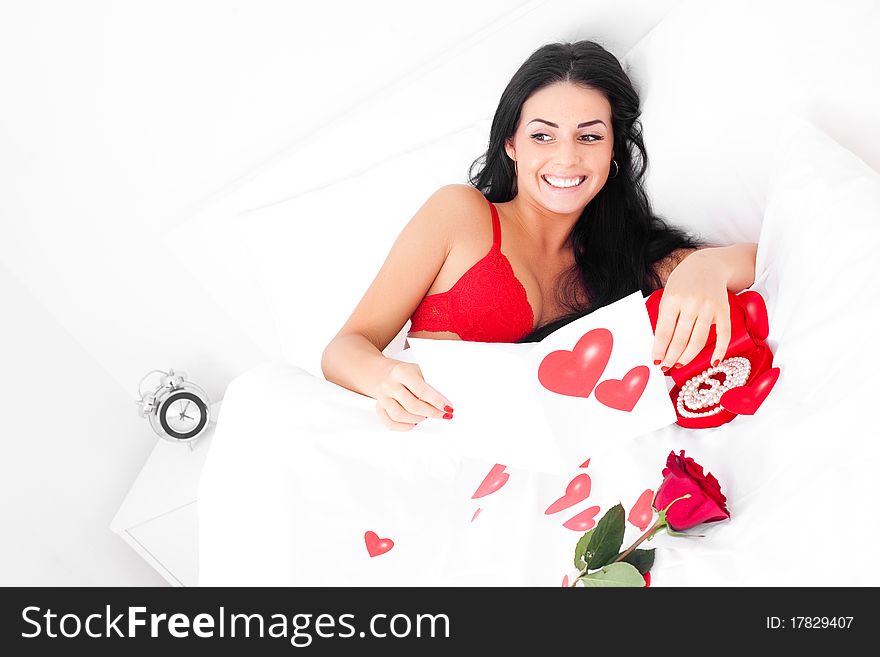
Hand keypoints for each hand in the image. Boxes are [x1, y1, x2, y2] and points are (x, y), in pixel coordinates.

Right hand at [375, 361, 453, 430]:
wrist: (387, 374)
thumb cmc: (408, 374)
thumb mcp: (420, 371)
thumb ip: (431, 383)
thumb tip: (446, 401)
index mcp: (401, 371)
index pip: (420, 390)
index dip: (436, 401)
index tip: (447, 407)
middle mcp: (389, 385)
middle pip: (411, 405)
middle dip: (430, 412)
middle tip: (441, 414)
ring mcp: (382, 398)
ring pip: (399, 416)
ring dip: (417, 419)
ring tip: (426, 416)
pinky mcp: (379, 409)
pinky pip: (391, 424)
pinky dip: (405, 426)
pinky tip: (414, 422)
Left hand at [651, 252, 730, 370]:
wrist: (708, 265)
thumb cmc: (684, 281)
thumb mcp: (667, 294)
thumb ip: (665, 316)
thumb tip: (661, 343)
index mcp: (673, 299)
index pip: (664, 331)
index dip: (660, 349)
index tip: (656, 360)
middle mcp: (692, 303)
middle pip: (680, 338)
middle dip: (671, 356)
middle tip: (666, 366)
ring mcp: (709, 308)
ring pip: (698, 340)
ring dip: (688, 356)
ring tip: (679, 364)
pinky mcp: (724, 311)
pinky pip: (723, 334)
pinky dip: (719, 350)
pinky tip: (713, 362)